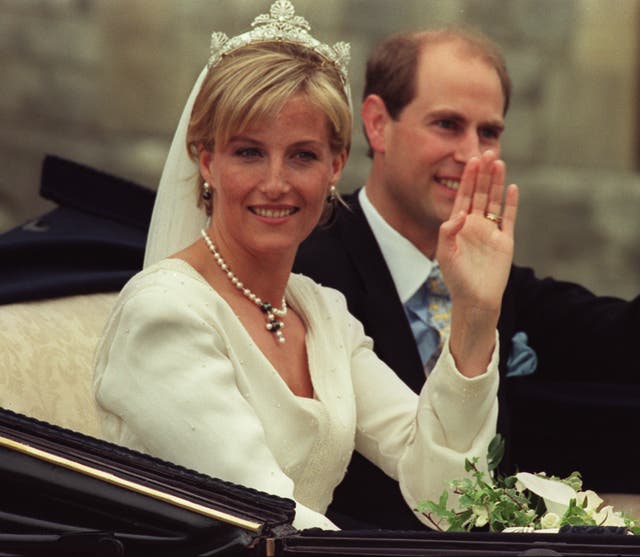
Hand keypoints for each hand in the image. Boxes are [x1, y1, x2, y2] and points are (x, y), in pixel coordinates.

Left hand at [436, 150, 518, 375]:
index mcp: (459, 226)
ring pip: (495, 201)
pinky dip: (511, 203)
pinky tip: (512, 187)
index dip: (468, 179)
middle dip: (483, 174)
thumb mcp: (446, 254)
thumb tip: (460, 214)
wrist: (476, 299)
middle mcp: (475, 225)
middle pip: (481, 193)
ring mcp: (491, 231)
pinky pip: (509, 218)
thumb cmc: (457, 279)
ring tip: (499, 162)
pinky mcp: (505, 240)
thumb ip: (448, 232)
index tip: (471, 160)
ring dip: (497, 182)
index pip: (464, 196)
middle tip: (487, 152)